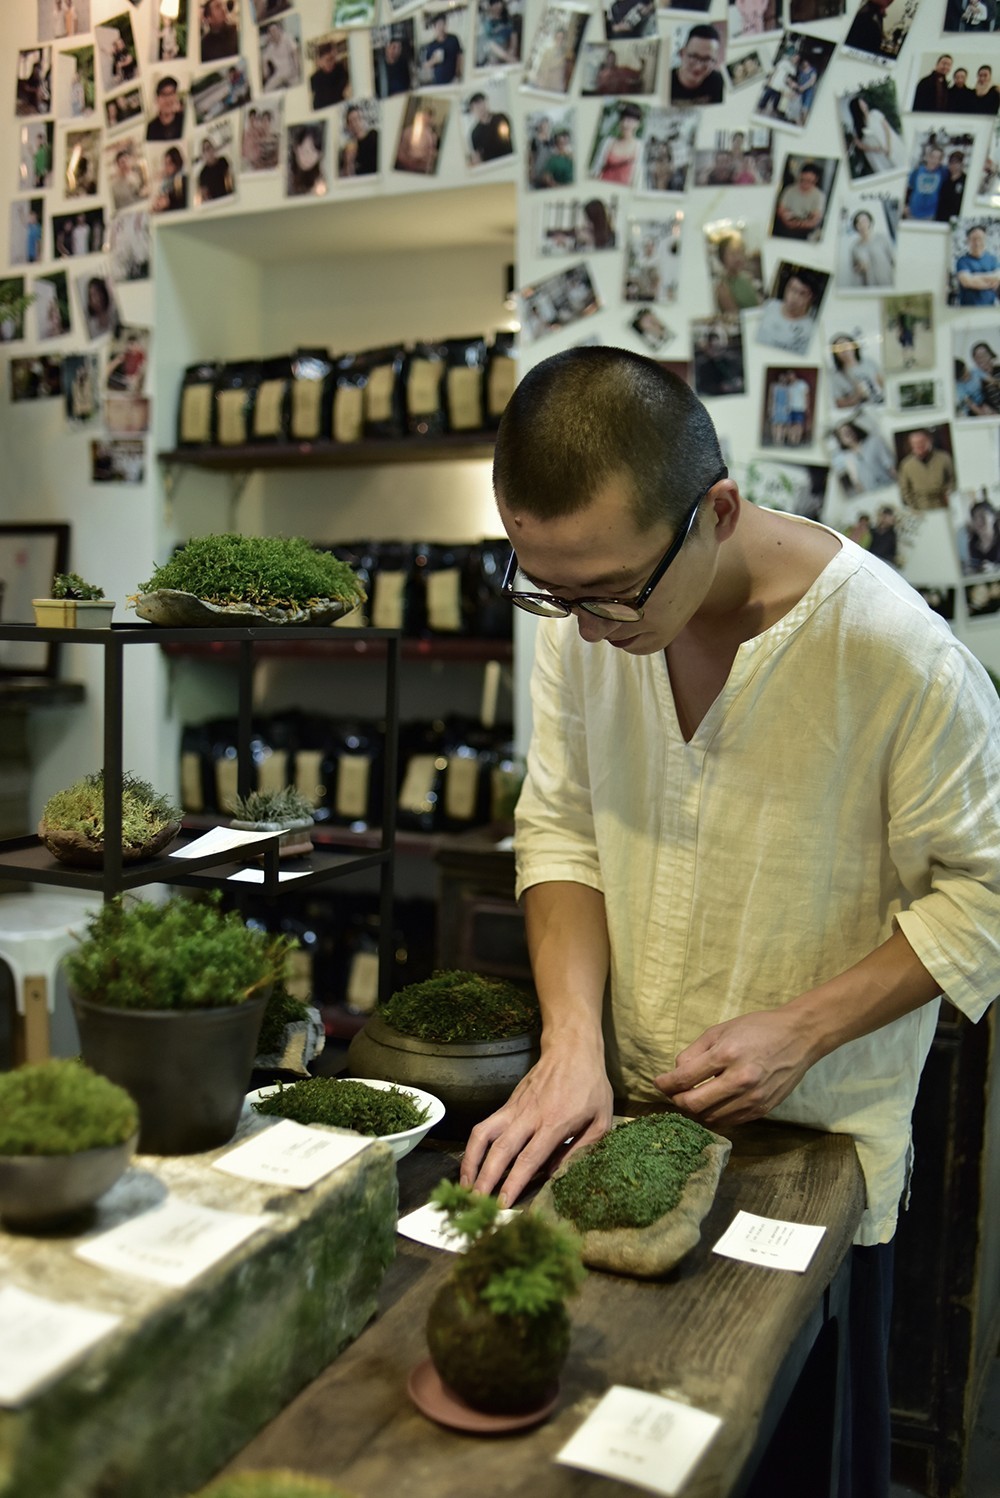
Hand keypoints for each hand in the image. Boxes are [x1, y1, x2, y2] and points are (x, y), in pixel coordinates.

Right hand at [460, 1043, 613, 1205]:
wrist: (572, 1050)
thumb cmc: (591, 1086)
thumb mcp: (601, 1120)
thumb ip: (582, 1149)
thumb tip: (556, 1174)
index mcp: (554, 1123)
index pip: (528, 1158)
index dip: (513, 1183)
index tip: (502, 1203)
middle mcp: (529, 1116)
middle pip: (500, 1150)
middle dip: (486, 1179)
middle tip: (476, 1203)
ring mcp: (514, 1108)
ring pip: (483, 1135)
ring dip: (470, 1161)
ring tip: (465, 1185)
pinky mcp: (508, 1104)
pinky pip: (485, 1126)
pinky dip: (474, 1146)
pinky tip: (472, 1163)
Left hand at [653, 1009, 817, 1129]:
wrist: (799, 1037)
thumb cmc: (757, 1029)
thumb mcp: (721, 1030)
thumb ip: (694, 1052)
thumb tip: (676, 1073)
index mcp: (726, 1055)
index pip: (685, 1079)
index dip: (665, 1084)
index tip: (658, 1082)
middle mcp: (740, 1080)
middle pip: (693, 1104)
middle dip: (677, 1100)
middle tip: (673, 1092)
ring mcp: (752, 1098)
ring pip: (710, 1117)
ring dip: (695, 1110)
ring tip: (692, 1097)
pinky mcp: (761, 1110)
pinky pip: (729, 1121)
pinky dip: (714, 1115)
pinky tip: (712, 1103)